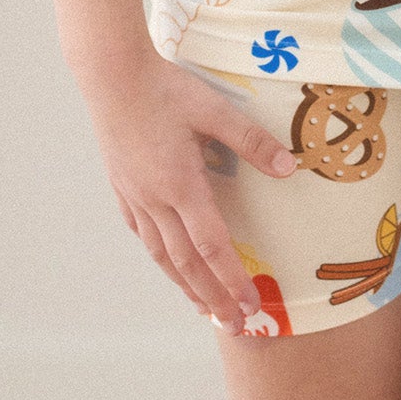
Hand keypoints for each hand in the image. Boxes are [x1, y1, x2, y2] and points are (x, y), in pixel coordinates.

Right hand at [83, 56, 296, 328]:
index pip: (212, 246)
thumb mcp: (214, 109)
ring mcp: (135, 195)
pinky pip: (142, 232)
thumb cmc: (164, 87)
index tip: (250, 306)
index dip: (232, 279)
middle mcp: (155, 199)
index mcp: (180, 184)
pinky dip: (161, 255)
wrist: (110, 74)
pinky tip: (168, 263)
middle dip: (212, 297)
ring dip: (185, 284)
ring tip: (203, 308)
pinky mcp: (122, 186)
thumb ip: (252, 141)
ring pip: (162, 253)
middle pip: (187, 262)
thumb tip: (289, 169)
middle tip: (233, 325)